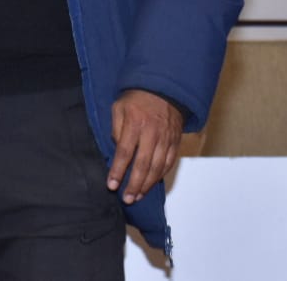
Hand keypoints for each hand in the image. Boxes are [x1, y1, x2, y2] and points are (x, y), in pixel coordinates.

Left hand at [107, 89, 182, 203]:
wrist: (164, 89)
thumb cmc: (138, 98)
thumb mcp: (119, 107)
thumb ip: (116, 128)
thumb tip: (117, 150)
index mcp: (135, 122)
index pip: (125, 151)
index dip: (118, 170)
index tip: (112, 185)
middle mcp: (152, 132)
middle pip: (143, 164)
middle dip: (134, 184)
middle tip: (127, 198)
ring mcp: (166, 138)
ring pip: (157, 167)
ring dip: (147, 185)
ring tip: (138, 196)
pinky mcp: (175, 141)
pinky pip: (169, 163)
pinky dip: (160, 176)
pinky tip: (152, 184)